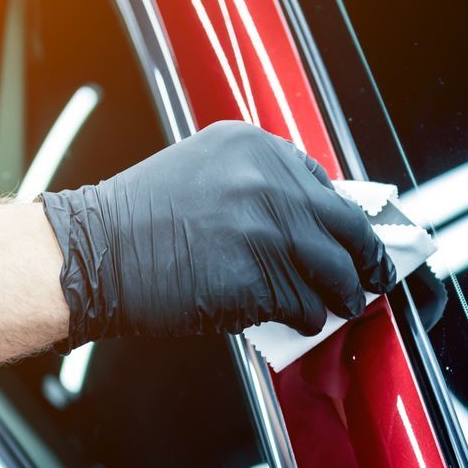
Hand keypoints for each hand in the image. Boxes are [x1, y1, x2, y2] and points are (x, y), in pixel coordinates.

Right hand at [40, 121, 398, 344]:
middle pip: (348, 227)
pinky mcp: (259, 277)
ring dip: (344, 295)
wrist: (93, 253)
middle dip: (368, 259)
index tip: (360, 240)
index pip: (328, 186)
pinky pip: (305, 305)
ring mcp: (267, 229)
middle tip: (375, 277)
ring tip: (342, 305)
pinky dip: (309, 318)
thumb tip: (312, 226)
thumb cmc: (140, 220)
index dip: (348, 220)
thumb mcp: (206, 172)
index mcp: (257, 147)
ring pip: (335, 271)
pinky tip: (301, 321)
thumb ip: (259, 187)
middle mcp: (269, 180)